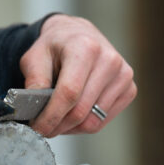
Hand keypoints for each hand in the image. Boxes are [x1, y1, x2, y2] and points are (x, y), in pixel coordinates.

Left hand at [19, 14, 135, 137]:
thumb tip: (34, 110)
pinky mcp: (129, 89)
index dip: (51, 116)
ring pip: (92, 121)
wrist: (79, 36)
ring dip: (70, 128)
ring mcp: (123, 76)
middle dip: (57, 126)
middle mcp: (109, 60)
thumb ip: (34, 82)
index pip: (69, 93)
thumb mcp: (35, 57)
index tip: (37, 128)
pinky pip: (102, 121)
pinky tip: (73, 114)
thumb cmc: (56, 47)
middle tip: (43, 128)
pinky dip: (84, 125)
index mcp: (85, 48)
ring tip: (57, 118)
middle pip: (81, 111)